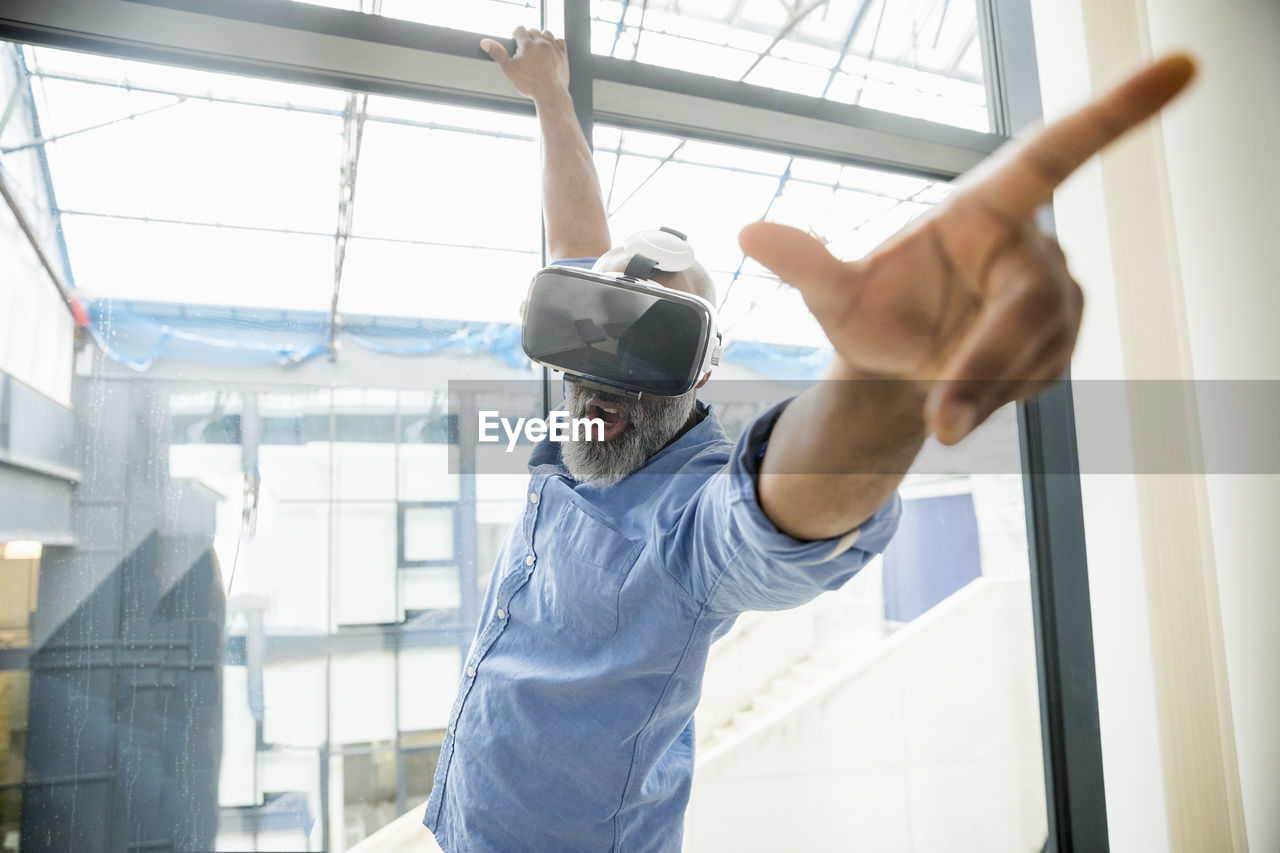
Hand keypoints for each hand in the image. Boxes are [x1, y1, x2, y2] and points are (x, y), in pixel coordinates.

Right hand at [481, 27, 568, 102]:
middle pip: (533, 31)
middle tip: (525, 50)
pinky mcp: (563, 55)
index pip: (519, 30)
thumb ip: (498, 53)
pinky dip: (555, 43)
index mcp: (528, 45)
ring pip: (546, 33)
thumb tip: (485, 42)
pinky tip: (550, 49)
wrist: (550, 94)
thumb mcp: (509, 69)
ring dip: (541, 38)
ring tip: (537, 48)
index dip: (516, 36)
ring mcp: (554, 48)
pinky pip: (560, 41)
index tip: (516, 43)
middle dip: (528, 38)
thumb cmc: (529, 84)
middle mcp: (541, 43)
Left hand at [739, 54, 1194, 445]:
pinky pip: (1037, 380)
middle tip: (943, 418)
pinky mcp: (1063, 341)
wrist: (895, 364)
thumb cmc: (872, 312)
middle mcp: (1031, 245)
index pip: (1055, 154)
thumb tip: (749, 231)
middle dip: (988, 365)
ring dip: (982, 390)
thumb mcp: (834, 293)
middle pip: (1034, 304)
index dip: (1118, 112)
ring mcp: (1055, 294)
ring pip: (1036, 354)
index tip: (1181, 64)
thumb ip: (804, 263)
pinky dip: (993, 399)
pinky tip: (964, 390)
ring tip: (937, 393)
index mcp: (985, 208)